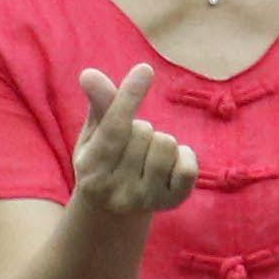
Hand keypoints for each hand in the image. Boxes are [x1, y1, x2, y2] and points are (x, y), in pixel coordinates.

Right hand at [70, 62, 199, 218]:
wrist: (115, 209)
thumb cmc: (104, 159)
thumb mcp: (95, 134)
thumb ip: (99, 104)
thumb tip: (89, 74)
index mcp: (91, 170)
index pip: (114, 128)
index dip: (129, 97)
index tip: (145, 69)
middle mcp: (116, 190)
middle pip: (144, 131)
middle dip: (140, 128)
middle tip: (131, 147)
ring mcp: (145, 200)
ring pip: (167, 144)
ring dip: (160, 140)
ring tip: (147, 155)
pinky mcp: (172, 202)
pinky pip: (189, 167)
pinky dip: (185, 155)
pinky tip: (171, 164)